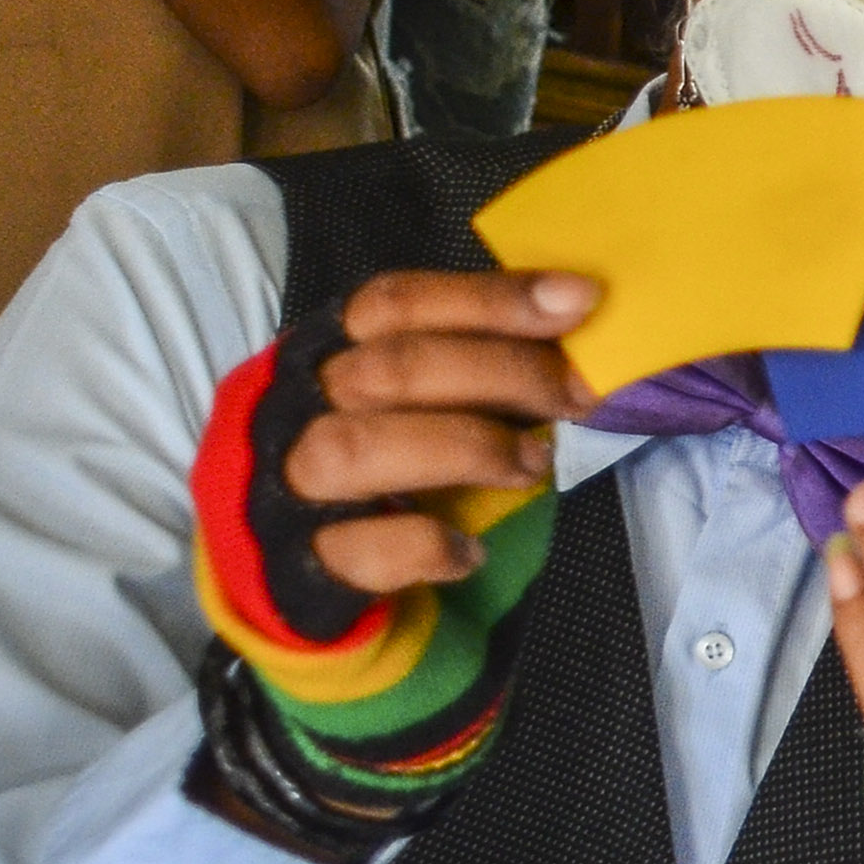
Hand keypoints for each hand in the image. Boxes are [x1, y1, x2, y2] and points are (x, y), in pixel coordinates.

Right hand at [277, 266, 600, 593]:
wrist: (285, 563)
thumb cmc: (373, 455)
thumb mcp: (409, 396)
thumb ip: (466, 361)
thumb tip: (572, 339)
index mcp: (325, 351)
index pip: (397, 303)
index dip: (489, 297)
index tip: (579, 300)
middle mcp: (294, 408)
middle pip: (390, 368)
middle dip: (502, 374)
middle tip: (577, 397)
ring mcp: (287, 486)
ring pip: (355, 449)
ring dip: (465, 449)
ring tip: (534, 465)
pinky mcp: (296, 566)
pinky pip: (356, 550)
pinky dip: (424, 546)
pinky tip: (470, 553)